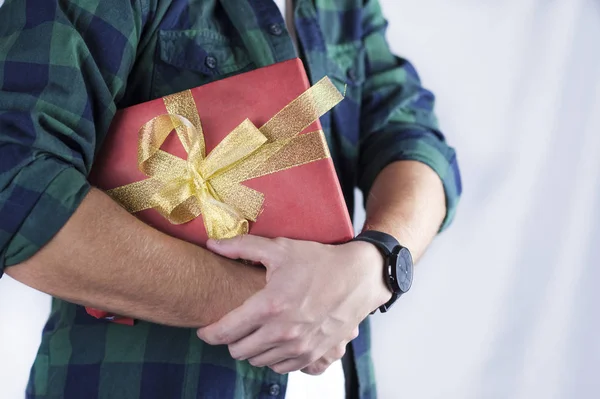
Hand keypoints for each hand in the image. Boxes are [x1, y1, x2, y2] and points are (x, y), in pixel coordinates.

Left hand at [196, 235, 390, 373]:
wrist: (358, 277)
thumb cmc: (318, 260)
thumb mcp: (280, 248)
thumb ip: (241, 247)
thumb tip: (211, 244)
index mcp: (270, 305)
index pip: (225, 331)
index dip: (208, 333)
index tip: (204, 330)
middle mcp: (283, 331)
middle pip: (238, 350)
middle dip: (229, 340)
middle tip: (233, 326)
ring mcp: (299, 346)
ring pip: (257, 361)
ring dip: (251, 349)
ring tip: (254, 331)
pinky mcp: (313, 355)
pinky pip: (279, 367)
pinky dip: (271, 357)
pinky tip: (273, 340)